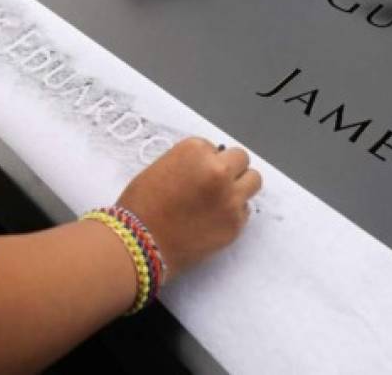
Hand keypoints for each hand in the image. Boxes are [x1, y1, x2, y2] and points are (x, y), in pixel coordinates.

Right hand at [116, 138, 260, 280]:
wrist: (138, 243)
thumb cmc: (141, 204)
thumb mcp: (162, 167)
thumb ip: (190, 163)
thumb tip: (210, 166)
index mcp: (196, 150)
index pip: (214, 147)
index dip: (204, 161)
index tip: (194, 174)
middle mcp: (218, 170)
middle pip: (241, 159)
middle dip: (229, 168)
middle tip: (214, 183)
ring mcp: (230, 198)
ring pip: (253, 181)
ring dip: (239, 186)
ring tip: (221, 198)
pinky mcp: (235, 224)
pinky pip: (244, 210)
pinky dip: (233, 212)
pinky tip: (212, 219)